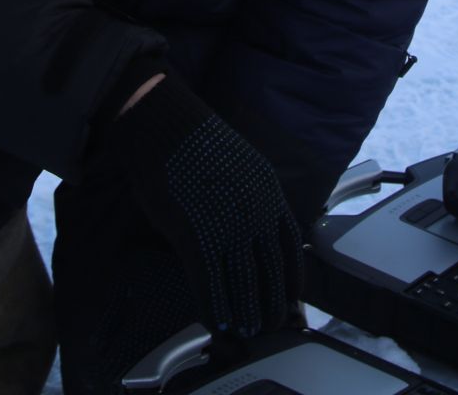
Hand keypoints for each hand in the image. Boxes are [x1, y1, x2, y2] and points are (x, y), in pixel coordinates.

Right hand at [107, 71, 301, 336]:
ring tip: (247, 333)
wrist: (165, 124)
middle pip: (269, 270)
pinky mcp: (193, 234)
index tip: (293, 299)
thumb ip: (252, 197)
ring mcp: (224, 224)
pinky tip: (216, 322)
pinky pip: (208, 281)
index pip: (290, 246)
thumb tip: (253, 228)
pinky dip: (214, 306)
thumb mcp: (242, 165)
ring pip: (241, 281)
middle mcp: (253, 211)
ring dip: (245, 312)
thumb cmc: (196, 142)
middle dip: (271, 303)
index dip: (292, 277)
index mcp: (268, 192)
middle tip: (271, 326)